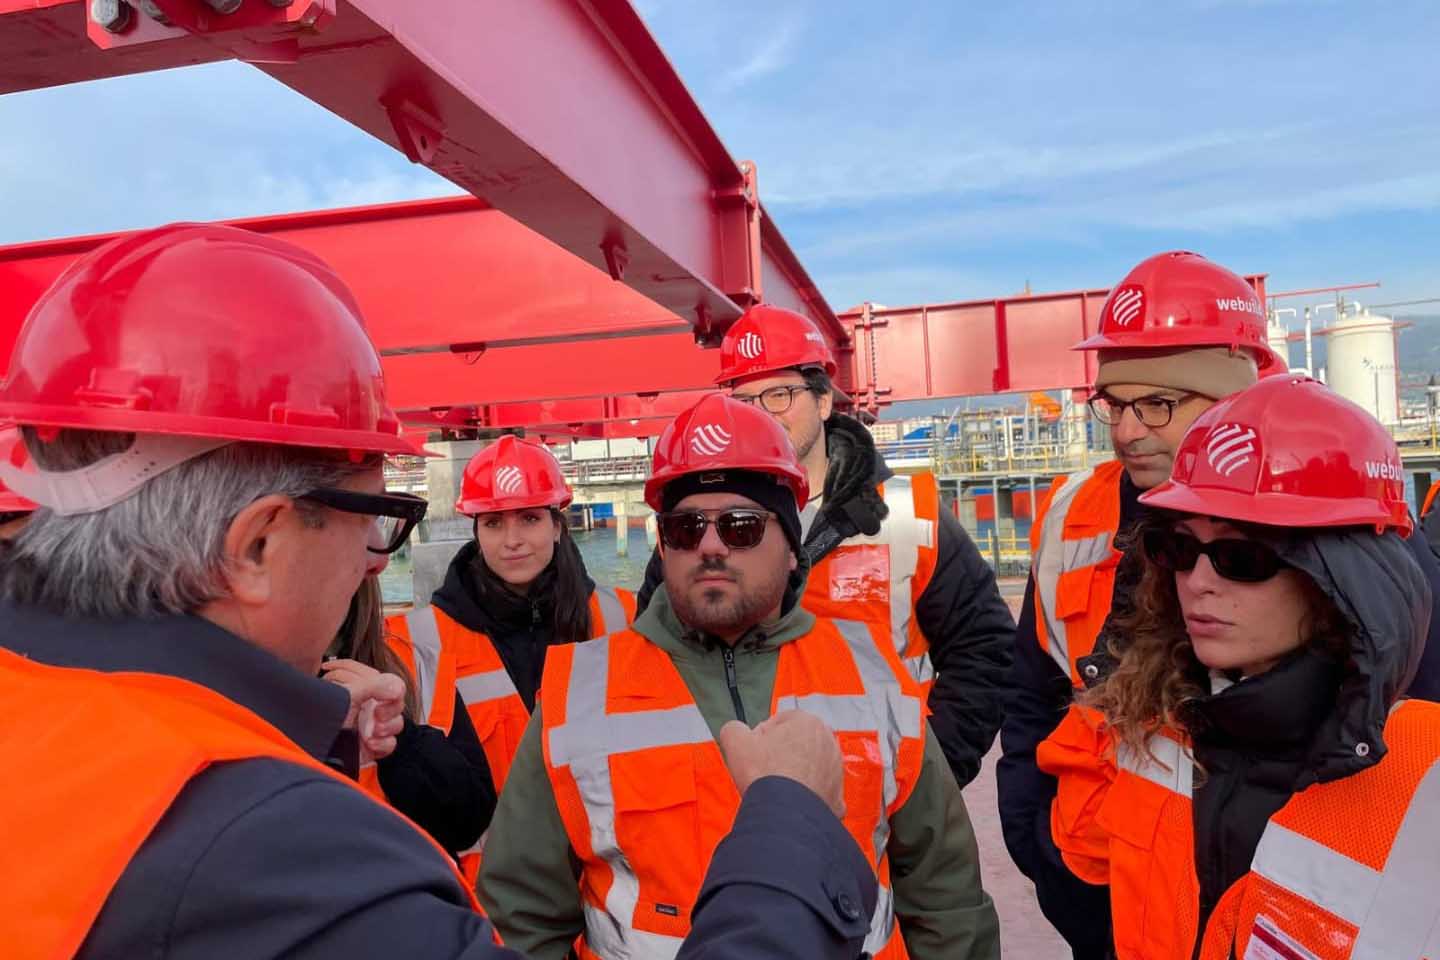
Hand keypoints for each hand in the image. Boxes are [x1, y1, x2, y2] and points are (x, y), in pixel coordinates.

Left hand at [320, 659, 406, 761]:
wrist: (314, 752)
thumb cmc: (321, 722)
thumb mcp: (346, 697)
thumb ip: (374, 686)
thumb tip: (397, 687)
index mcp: (361, 690)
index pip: (384, 679)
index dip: (388, 684)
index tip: (385, 693)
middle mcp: (367, 707)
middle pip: (396, 701)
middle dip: (391, 708)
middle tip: (377, 713)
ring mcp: (371, 727)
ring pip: (397, 722)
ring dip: (388, 727)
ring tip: (371, 731)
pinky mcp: (373, 746)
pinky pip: (391, 743)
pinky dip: (383, 744)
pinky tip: (370, 743)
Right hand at [718, 710, 844, 817]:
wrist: (784, 815)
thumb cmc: (765, 775)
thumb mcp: (736, 741)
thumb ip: (734, 728)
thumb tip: (736, 731)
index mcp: (807, 722)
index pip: (779, 723)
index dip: (762, 737)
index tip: (754, 752)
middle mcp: (828, 743)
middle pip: (797, 744)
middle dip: (781, 755)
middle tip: (764, 770)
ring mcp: (835, 771)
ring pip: (810, 768)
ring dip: (794, 775)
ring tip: (775, 787)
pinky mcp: (837, 797)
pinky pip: (818, 793)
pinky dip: (806, 798)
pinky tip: (790, 802)